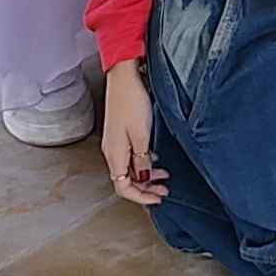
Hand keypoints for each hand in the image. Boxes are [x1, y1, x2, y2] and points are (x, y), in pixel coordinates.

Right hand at [99, 62, 163, 204]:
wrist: (124, 76)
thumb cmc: (131, 101)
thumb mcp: (142, 134)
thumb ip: (142, 159)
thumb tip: (144, 176)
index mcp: (114, 154)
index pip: (123, 187)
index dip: (140, 197)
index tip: (158, 198)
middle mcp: (112, 151)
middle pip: (126, 180)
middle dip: (145, 188)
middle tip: (164, 189)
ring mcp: (116, 142)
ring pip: (130, 168)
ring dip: (146, 175)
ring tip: (163, 175)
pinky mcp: (121, 132)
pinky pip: (131, 155)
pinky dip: (143, 161)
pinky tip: (155, 158)